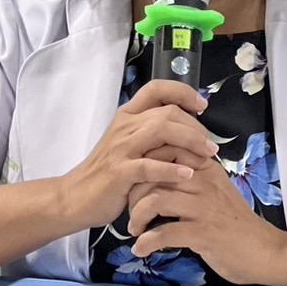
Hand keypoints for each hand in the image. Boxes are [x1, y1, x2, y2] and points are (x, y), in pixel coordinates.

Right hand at [54, 79, 216, 229]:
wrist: (75, 197)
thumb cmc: (107, 172)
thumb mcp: (127, 145)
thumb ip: (150, 133)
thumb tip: (186, 128)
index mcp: (127, 116)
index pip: (156, 88)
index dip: (182, 92)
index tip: (202, 105)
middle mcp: (125, 126)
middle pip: (167, 111)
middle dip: (195, 126)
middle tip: (211, 145)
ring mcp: (121, 148)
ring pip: (161, 131)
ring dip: (190, 141)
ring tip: (207, 155)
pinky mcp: (119, 173)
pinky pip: (149, 166)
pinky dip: (172, 169)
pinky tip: (188, 175)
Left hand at [126, 162, 286, 285]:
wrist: (264, 251)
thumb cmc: (236, 223)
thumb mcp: (216, 190)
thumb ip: (192, 177)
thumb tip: (159, 171)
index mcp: (206, 168)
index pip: (166, 150)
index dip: (142, 164)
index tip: (133, 182)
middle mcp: (204, 182)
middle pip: (154, 174)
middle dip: (133, 193)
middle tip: (129, 209)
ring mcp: (204, 207)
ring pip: (155, 200)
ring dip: (137, 217)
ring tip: (134, 229)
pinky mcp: (203, 233)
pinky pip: (164, 233)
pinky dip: (146, 242)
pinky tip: (141, 249)